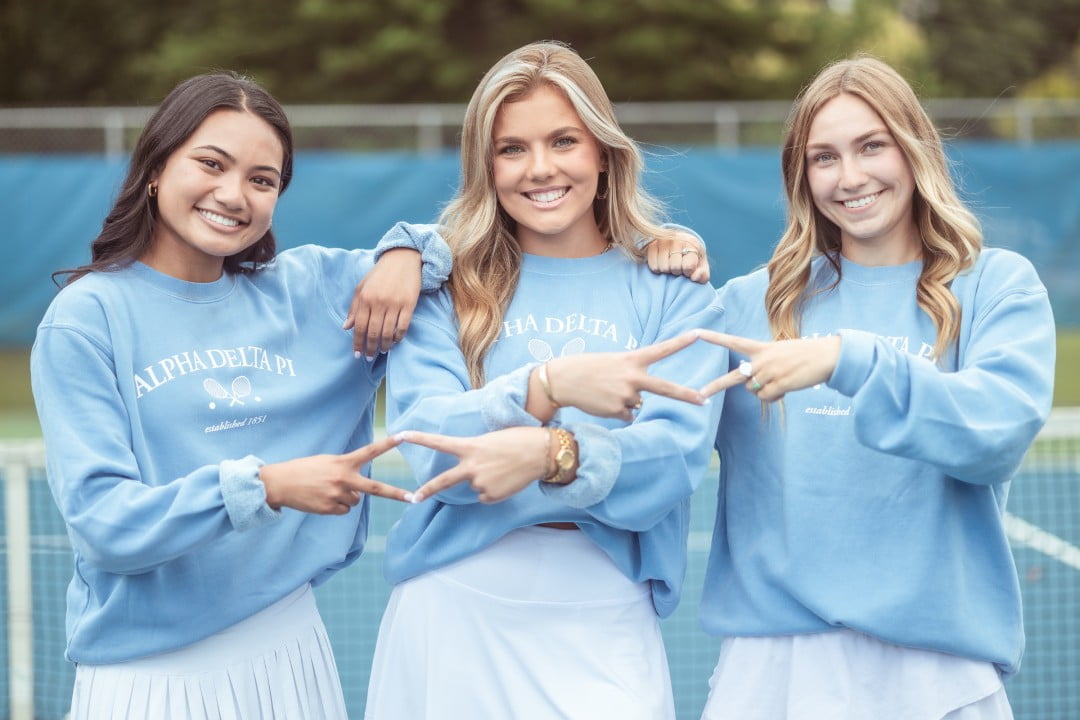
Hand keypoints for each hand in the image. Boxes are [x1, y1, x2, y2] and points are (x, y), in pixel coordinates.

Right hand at [259, 435, 411, 513]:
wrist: (279, 483)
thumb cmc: (304, 469)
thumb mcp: (327, 461)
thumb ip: (346, 469)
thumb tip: (360, 491)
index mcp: (343, 462)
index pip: (370, 451)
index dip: (388, 444)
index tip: (405, 436)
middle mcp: (343, 478)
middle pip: (376, 488)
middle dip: (396, 494)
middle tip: (414, 498)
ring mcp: (338, 495)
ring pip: (356, 501)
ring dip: (347, 498)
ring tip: (327, 490)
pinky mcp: (330, 509)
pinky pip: (344, 510)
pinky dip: (337, 507)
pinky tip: (323, 499)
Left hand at [343, 248, 421, 358]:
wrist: (402, 259)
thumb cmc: (380, 274)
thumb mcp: (362, 287)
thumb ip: (354, 308)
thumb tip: (346, 327)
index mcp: (365, 298)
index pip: (359, 326)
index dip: (357, 342)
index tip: (357, 354)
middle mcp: (379, 302)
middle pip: (373, 332)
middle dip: (370, 348)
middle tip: (369, 357)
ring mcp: (395, 303)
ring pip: (388, 331)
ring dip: (385, 344)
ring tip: (382, 350)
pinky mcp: (409, 304)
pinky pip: (403, 326)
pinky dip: (398, 336)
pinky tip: (395, 341)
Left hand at [401, 427, 551, 503]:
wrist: (542, 453)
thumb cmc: (519, 440)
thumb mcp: (492, 440)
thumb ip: (476, 454)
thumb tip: (473, 474)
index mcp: (470, 446)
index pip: (439, 442)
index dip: (419, 438)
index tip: (401, 435)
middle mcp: (471, 467)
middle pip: (443, 481)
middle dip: (427, 490)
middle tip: (414, 498)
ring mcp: (480, 483)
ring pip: (475, 486)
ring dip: (486, 480)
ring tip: (504, 469)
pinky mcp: (491, 496)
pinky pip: (486, 496)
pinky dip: (494, 490)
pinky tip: (507, 480)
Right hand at [529, 331, 706, 422]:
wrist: (562, 380)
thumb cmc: (587, 369)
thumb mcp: (612, 362)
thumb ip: (631, 375)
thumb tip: (639, 402)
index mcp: (631, 360)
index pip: (661, 350)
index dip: (680, 343)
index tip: (698, 334)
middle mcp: (632, 377)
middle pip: (665, 388)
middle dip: (686, 396)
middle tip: (704, 400)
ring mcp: (626, 395)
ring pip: (636, 404)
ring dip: (624, 400)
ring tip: (604, 391)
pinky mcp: (617, 411)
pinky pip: (626, 415)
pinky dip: (617, 411)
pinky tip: (602, 402)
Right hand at [646, 231, 708, 282]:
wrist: (680, 243)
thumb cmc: (691, 259)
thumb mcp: (701, 266)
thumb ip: (703, 275)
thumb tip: (694, 277)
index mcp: (691, 244)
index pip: (688, 267)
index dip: (688, 272)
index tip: (688, 269)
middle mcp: (677, 239)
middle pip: (675, 268)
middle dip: (677, 271)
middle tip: (678, 266)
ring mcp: (663, 241)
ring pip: (663, 268)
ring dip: (667, 270)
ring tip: (670, 264)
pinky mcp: (652, 245)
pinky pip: (653, 266)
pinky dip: (657, 269)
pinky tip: (661, 263)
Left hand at [696, 331, 841, 401]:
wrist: (827, 356)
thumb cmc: (804, 355)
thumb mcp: (780, 353)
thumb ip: (762, 366)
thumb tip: (753, 387)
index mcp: (761, 348)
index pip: (733, 342)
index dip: (714, 338)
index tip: (696, 332)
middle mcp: (762, 359)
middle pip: (734, 377)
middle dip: (716, 386)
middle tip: (700, 394)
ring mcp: (770, 372)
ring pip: (754, 391)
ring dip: (765, 391)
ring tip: (782, 381)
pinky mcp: (780, 384)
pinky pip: (767, 398)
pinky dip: (775, 397)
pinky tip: (787, 388)